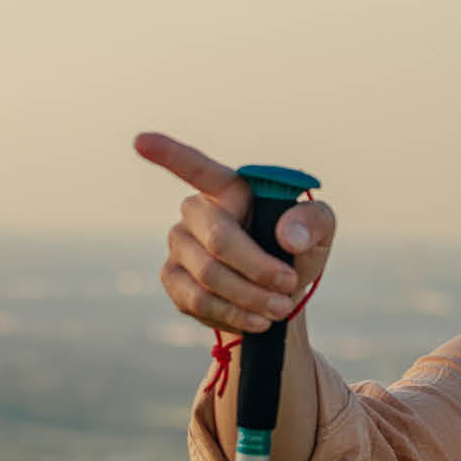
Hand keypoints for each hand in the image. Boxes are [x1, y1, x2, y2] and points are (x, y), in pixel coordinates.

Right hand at [136, 132, 334, 334]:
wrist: (279, 295)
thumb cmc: (297, 251)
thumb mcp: (320, 232)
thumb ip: (314, 221)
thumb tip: (287, 235)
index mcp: (230, 189)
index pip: (195, 167)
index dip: (167, 153)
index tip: (140, 140)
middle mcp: (197, 212)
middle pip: (219, 239)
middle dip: (258, 268)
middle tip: (289, 286)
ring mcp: (178, 245)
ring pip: (208, 275)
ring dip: (250, 297)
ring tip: (280, 308)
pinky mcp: (172, 278)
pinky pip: (196, 300)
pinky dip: (232, 313)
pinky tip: (256, 319)